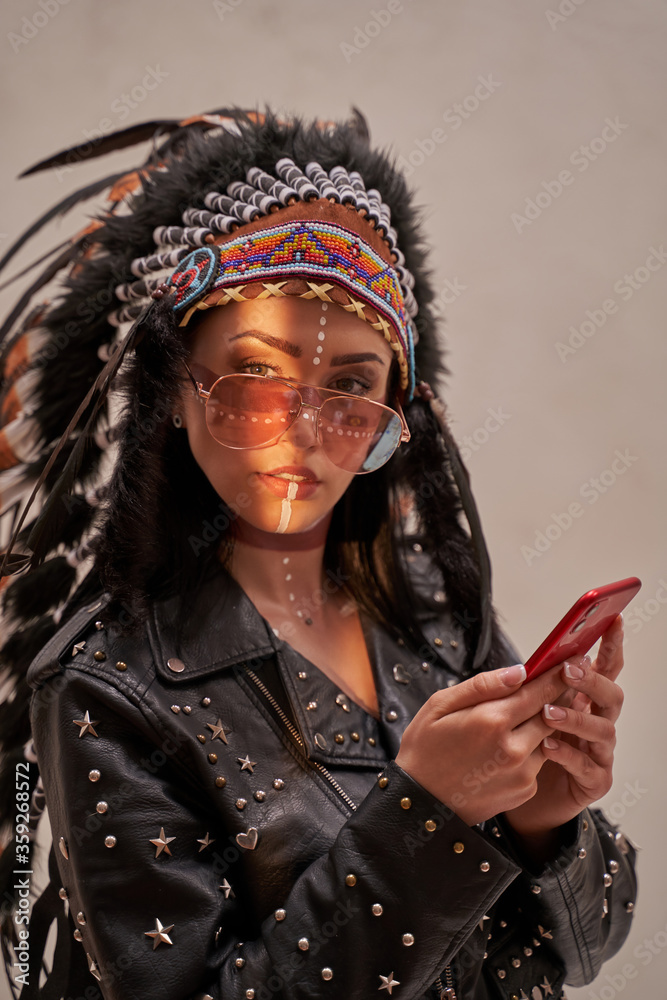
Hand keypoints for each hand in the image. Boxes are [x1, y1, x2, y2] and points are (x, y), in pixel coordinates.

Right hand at [395, 660, 567, 825]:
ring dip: (544, 724)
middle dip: (560, 697)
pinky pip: (537, 761)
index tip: (570, 662)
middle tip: (566, 681)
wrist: (420, 805)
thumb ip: (482, 685)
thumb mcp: (440, 705)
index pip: (538, 692)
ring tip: (533, 714)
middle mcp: (513, 748)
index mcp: (492, 721)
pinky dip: (532, 750)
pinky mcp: (524, 790)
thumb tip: (519, 671)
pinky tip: (512, 746)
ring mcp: (522, 772)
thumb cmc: (424, 749)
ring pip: (547, 738)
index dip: (557, 676)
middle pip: (551, 714)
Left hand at [501, 615, 624, 838]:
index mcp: (585, 700)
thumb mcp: (528, 709)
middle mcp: (598, 723)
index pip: (604, 668)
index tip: (614, 620)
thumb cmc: (526, 745)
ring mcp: (600, 752)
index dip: (611, 645)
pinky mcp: (594, 781)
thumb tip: (537, 659)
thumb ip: (539, 685)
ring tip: (549, 713)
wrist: (524, 794)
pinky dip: (568, 754)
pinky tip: (548, 746)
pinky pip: (588, 766)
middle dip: (593, 680)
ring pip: (603, 731)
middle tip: (569, 670)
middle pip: (611, 696)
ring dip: (577, 718)